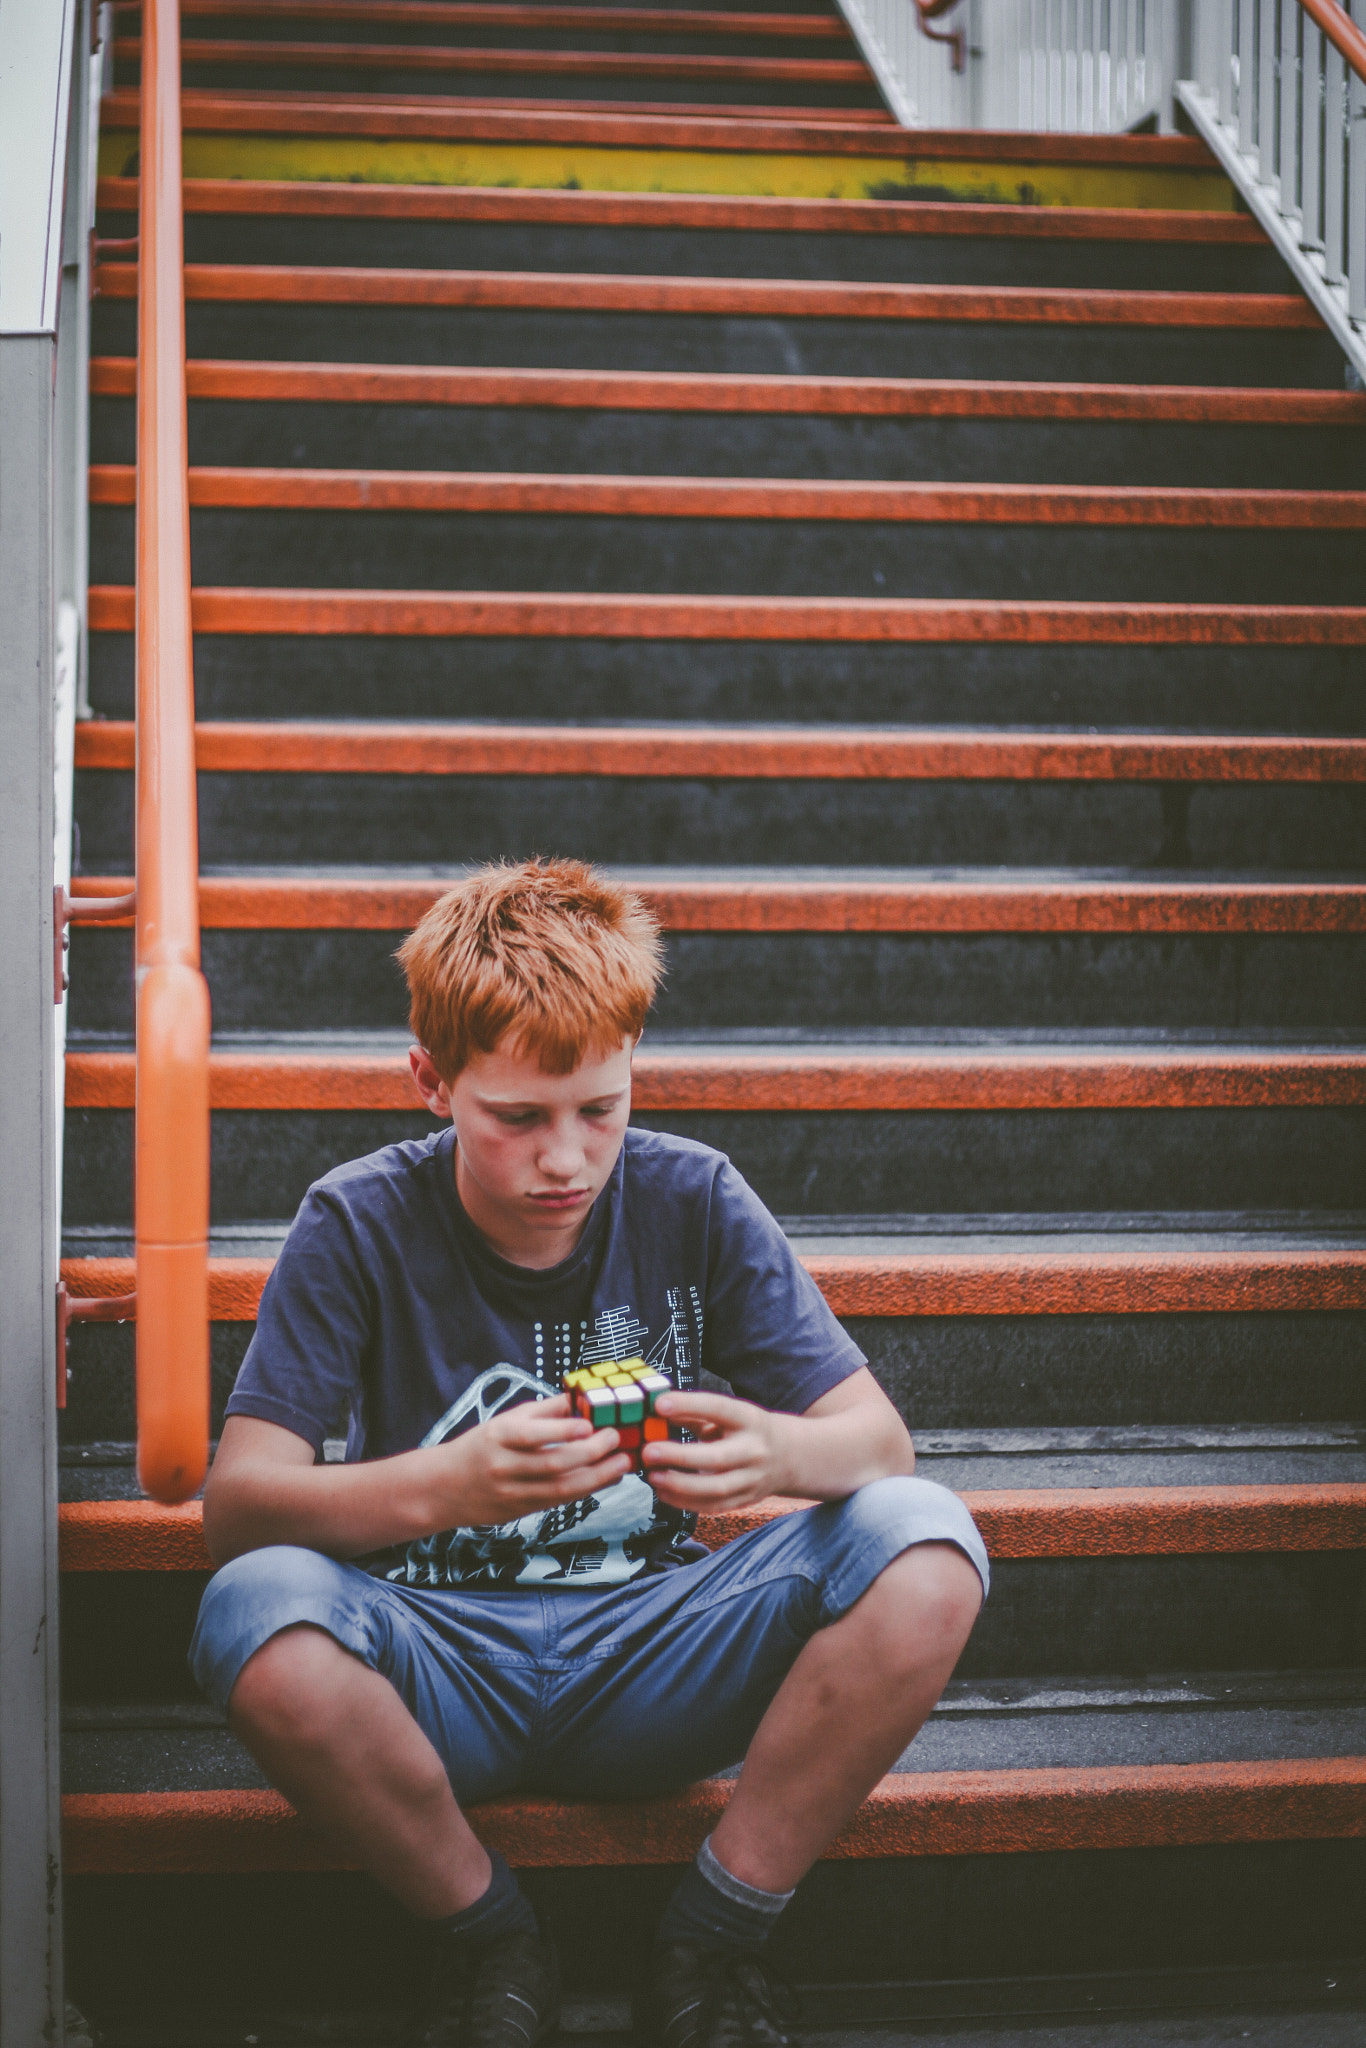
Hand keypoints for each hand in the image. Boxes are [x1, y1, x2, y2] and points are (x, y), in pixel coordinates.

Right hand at [429, 1394, 630, 1526]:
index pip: (532, 1435)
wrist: (446, 1487)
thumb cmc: (481, 1446)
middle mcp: (505, 1466)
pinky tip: (604, 1479)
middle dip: (590, 1454)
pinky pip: (558, 1502)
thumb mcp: (505, 1420)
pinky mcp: (521, 1511)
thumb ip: (543, 1411)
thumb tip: (579, 1398)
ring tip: (621, 1464)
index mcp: (499, 1437)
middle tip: (615, 1440)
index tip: (589, 1424)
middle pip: (552, 1464)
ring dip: (596, 1477)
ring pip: (560, 1489)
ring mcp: (512, 1492)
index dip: (562, 1431)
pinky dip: (584, 1490)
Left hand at [641, 1391, 794, 1512]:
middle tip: (648, 1452)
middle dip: (679, 1457)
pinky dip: (685, 1502)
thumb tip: (657, 1410)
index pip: (720, 1409)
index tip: (660, 1405)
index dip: (690, 1405)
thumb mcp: (731, 1414)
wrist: (790, 1456)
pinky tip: (663, 1492)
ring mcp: (752, 1479)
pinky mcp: (745, 1500)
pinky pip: (713, 1506)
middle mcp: (754, 1450)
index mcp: (750, 1420)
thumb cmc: (749, 1429)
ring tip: (652, 1476)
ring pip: (715, 1489)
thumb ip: (696, 1413)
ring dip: (679, 1485)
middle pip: (716, 1458)